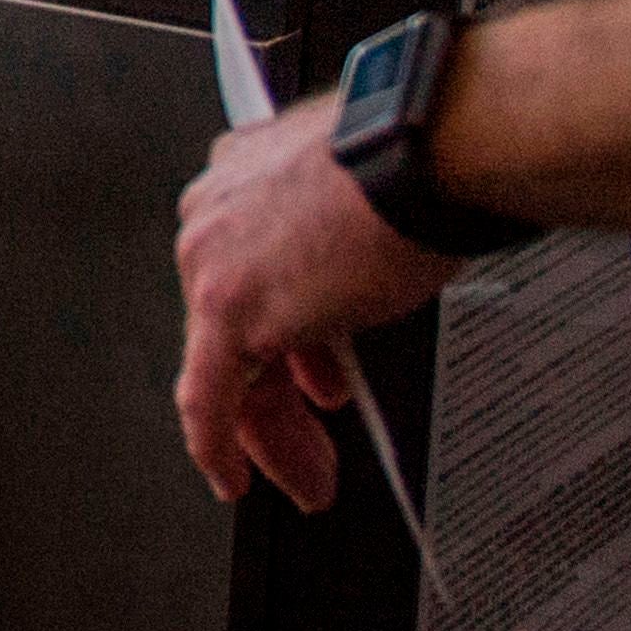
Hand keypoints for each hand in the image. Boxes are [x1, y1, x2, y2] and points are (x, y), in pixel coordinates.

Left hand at [171, 100, 458, 510]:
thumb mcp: (366, 200)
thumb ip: (337, 244)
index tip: (296, 366)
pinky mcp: (229, 312)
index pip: (249, 276)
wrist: (422, 152)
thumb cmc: (416, 160)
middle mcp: (214, 216)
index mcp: (244, 177)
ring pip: (226, 367)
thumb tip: (357, 288)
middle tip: (305, 436)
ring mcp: (214, 263)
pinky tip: (235, 478)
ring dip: (270, 429)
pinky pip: (207, 399)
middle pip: (233, 326)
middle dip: (276, 391)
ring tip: (305, 469)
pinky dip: (219, 446)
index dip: (280, 333)